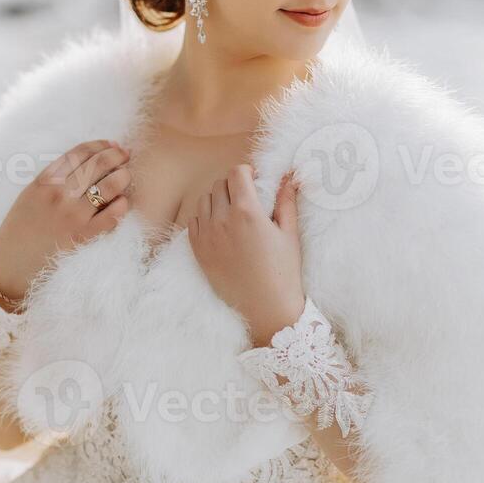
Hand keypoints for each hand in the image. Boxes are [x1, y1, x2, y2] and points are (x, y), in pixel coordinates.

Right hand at [0, 139, 131, 301]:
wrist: (9, 270)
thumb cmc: (19, 233)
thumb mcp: (29, 198)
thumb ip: (53, 181)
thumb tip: (84, 165)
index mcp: (44, 183)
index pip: (78, 154)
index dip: (99, 146)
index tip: (110, 145)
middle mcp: (59, 196)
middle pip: (97, 165)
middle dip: (116, 156)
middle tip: (125, 155)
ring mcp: (72, 217)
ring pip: (109, 186)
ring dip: (122, 177)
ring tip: (126, 176)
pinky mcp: (84, 238)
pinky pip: (113, 215)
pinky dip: (122, 205)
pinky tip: (122, 203)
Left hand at [187, 165, 305, 345]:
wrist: (266, 309)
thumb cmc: (284, 272)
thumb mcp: (289, 234)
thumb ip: (286, 200)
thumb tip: (288, 175)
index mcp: (247, 212)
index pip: (237, 173)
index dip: (247, 172)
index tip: (256, 181)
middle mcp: (222, 220)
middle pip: (219, 184)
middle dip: (233, 185)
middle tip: (247, 198)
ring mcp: (207, 236)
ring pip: (204, 200)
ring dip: (218, 200)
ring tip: (233, 213)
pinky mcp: (198, 251)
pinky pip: (194, 221)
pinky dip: (205, 218)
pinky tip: (221, 228)